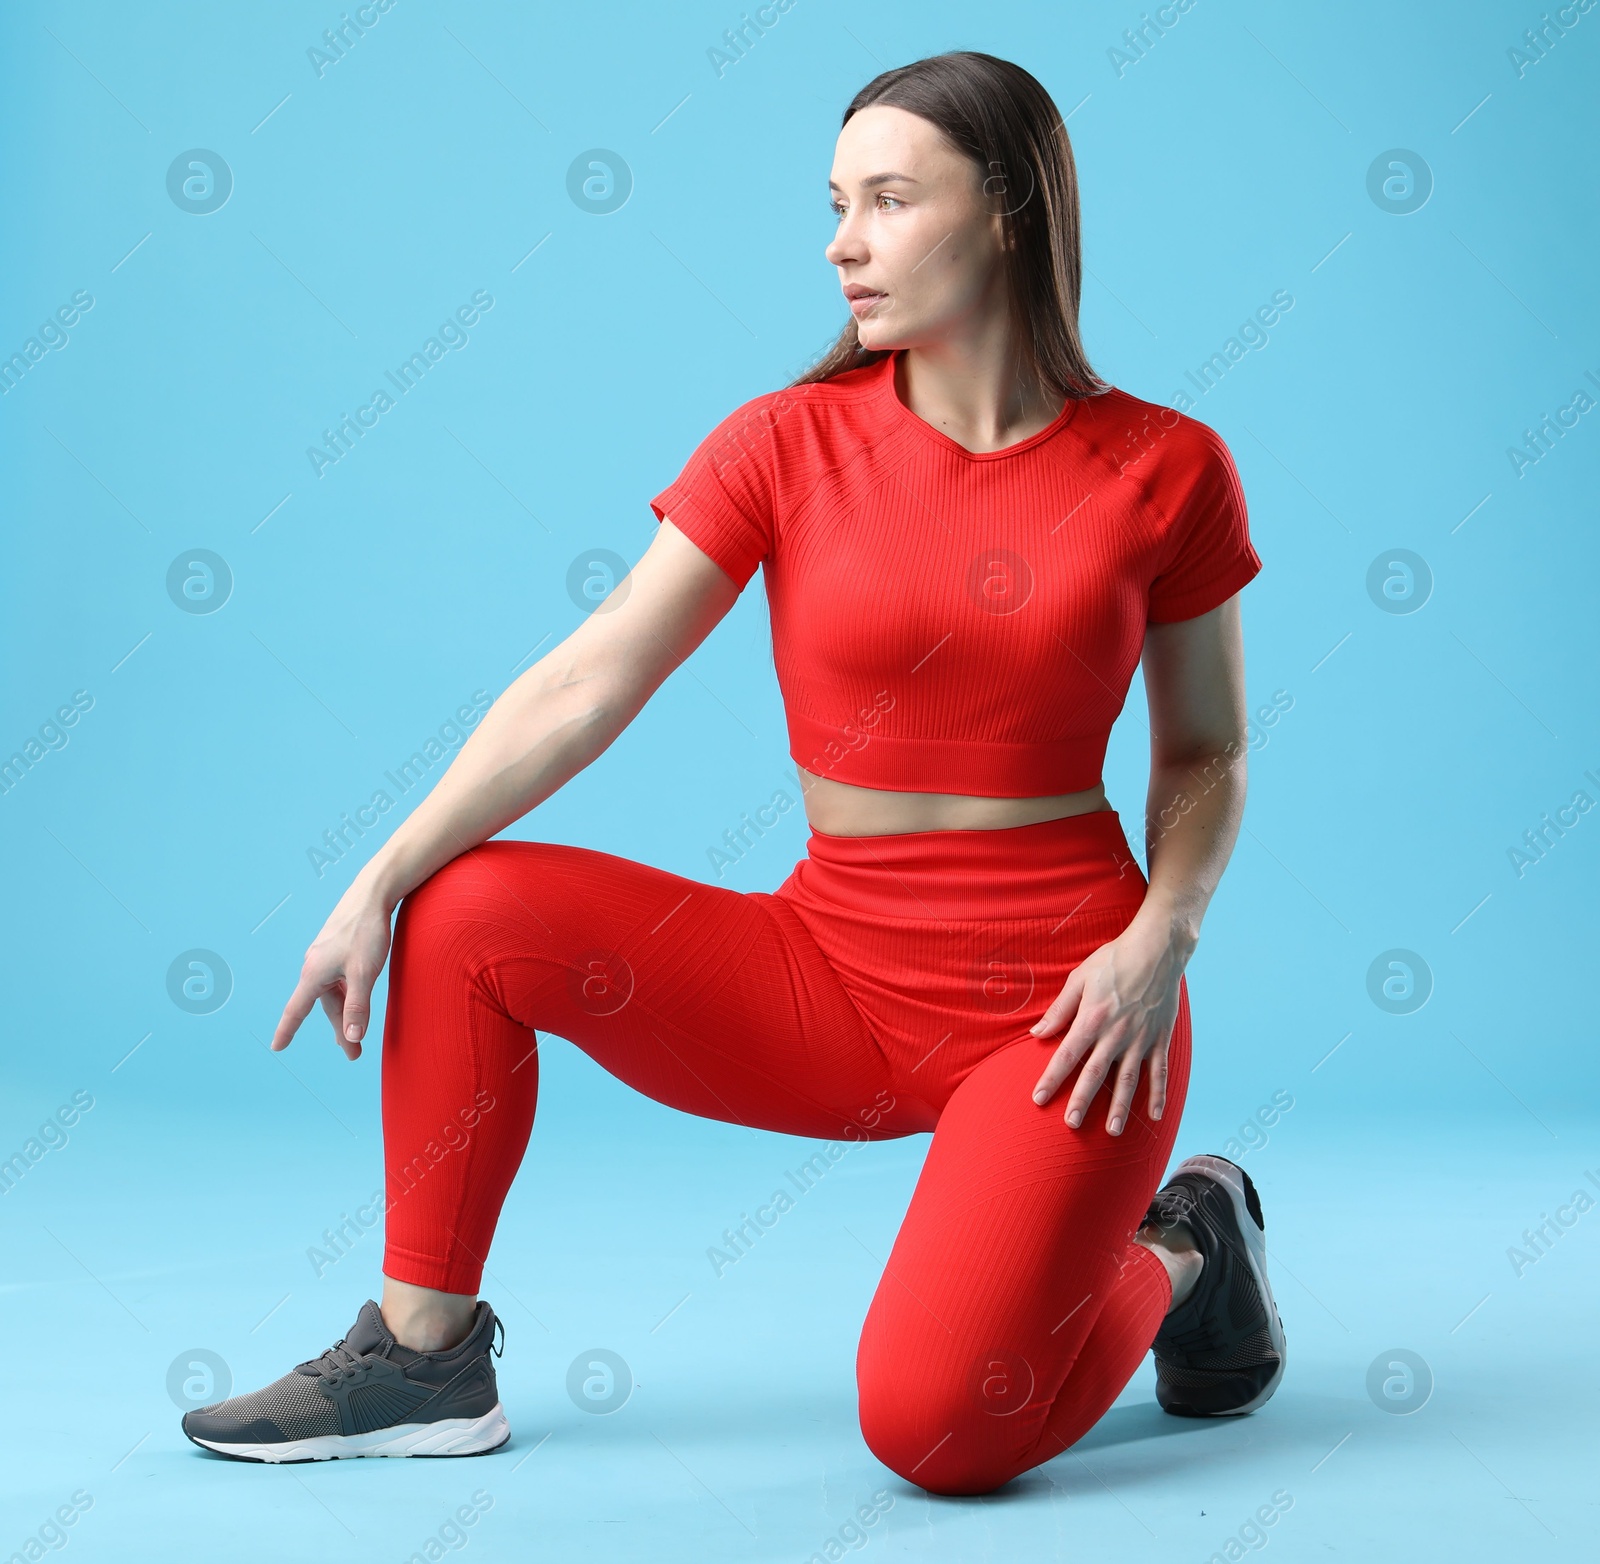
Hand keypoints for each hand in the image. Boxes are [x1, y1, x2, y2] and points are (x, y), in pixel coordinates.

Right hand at [271, 879, 395, 1059]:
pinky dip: (349, 996)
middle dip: (340, 1032)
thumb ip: (358, 1007)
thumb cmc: (366, 931)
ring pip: (336, 994)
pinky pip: (341, 981)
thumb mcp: (364, 974)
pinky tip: (356, 1000)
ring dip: (347, 1015)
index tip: (277, 1047)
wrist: (372, 894)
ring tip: (359, 1036)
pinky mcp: (339, 950)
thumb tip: (352, 1037)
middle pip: (326, 1007)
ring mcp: (326, 958)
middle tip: (354, 1055)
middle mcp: (315, 967)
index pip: (296, 1010)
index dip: (287, 1030)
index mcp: (314, 974)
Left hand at [1027, 912, 1193, 1133]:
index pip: (1067, 1055)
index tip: (1038, 1099)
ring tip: (1112, 1131)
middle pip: (1095, 1074)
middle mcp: (1116, 1034)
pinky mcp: (1160, 1038)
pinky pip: (1159, 1071)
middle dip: (1082, 1101)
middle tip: (1071, 1125)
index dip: (1052, 1078)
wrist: (1157, 948)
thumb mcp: (1080, 978)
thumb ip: (1060, 1009)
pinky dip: (1158, 1094)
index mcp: (1092, 1018)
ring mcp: (1141, 1038)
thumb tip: (1037, 1032)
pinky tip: (1156, 1116)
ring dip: (1120, 1108)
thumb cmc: (1114, 959)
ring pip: (1129, 1080)